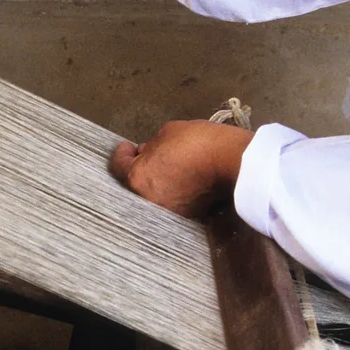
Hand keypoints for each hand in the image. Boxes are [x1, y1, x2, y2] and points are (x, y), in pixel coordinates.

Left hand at [109, 121, 252, 218]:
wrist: (232, 162)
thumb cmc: (198, 143)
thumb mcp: (167, 132)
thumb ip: (150, 146)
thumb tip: (145, 151)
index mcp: (138, 178)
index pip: (118, 166)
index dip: (122, 153)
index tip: (127, 147)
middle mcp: (149, 200)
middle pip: (134, 184)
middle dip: (140, 170)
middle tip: (148, 157)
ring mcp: (168, 211)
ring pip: (154, 195)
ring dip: (157, 182)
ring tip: (169, 168)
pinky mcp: (188, 216)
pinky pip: (173, 203)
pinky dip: (174, 193)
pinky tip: (183, 180)